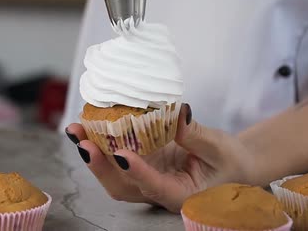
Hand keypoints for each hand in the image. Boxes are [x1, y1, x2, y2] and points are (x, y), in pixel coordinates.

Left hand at [65, 104, 254, 212]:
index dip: (137, 172)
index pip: (155, 187)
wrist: (232, 164)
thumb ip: (196, 135)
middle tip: (84, 143)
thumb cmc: (229, 161)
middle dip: (100, 166)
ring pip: (114, 174)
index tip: (121, 155)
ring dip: (93, 153)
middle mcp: (158, 190)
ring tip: (75, 129)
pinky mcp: (144, 162)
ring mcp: (147, 177)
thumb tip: (177, 114)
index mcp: (181, 194)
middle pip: (122, 186)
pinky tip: (89, 123)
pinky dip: (102, 141)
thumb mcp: (219, 147)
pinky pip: (118, 156)